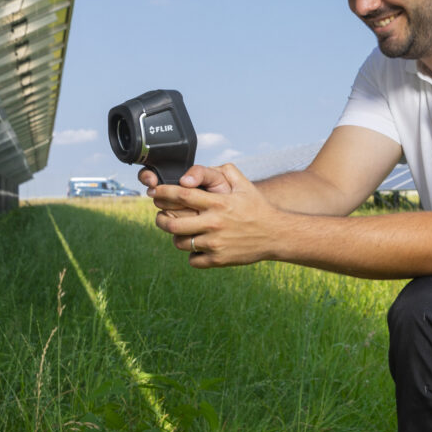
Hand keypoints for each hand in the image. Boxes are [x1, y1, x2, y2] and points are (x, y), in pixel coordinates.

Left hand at [151, 164, 280, 267]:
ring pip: (180, 243)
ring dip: (177, 237)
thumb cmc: (258, 207)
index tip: (155, 193)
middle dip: (161, 219)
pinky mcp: (219, 260)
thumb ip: (223, 171)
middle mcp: (214, 223)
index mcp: (218, 203)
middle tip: (162, 216)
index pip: (181, 195)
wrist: (276, 234)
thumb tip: (196, 172)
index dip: (163, 193)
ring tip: (182, 232)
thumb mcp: (244, 184)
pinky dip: (192, 254)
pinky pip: (192, 260)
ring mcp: (215, 244)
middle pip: (173, 224)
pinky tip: (198, 247)